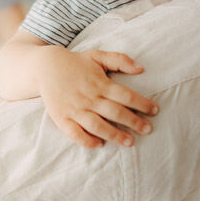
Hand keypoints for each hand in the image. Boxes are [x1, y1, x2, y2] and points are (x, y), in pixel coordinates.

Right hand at [37, 47, 157, 147]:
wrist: (44, 67)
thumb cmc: (76, 63)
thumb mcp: (98, 56)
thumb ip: (120, 60)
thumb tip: (141, 68)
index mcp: (100, 83)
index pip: (126, 95)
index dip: (142, 103)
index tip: (155, 110)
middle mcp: (89, 98)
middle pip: (115, 112)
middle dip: (133, 122)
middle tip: (148, 130)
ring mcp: (75, 109)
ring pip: (97, 125)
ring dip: (114, 135)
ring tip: (129, 142)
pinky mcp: (62, 118)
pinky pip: (75, 133)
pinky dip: (87, 141)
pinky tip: (99, 144)